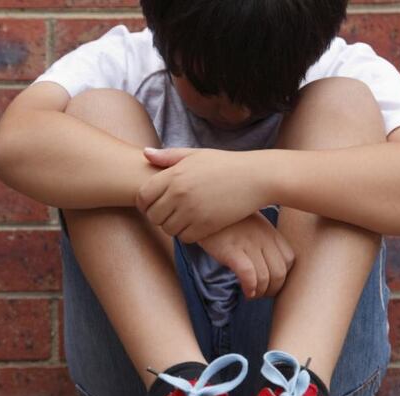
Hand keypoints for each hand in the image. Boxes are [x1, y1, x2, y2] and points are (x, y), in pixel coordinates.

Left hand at [136, 147, 267, 242]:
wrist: (256, 177)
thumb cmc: (225, 164)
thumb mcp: (196, 155)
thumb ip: (168, 157)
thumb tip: (145, 153)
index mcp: (173, 175)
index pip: (143, 197)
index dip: (145, 204)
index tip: (154, 204)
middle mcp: (179, 194)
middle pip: (153, 216)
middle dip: (159, 217)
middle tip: (171, 213)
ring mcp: (192, 211)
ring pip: (168, 229)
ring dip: (173, 227)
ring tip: (184, 219)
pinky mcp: (206, 225)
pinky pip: (185, 238)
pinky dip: (188, 235)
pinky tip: (196, 225)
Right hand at [197, 212, 294, 298]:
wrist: (202, 206)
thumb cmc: (225, 219)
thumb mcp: (251, 223)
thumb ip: (263, 238)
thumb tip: (267, 262)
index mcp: (270, 231)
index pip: (289, 259)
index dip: (283, 276)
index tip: (272, 283)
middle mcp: (262, 237)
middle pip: (280, 272)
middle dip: (273, 289)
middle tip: (262, 294)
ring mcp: (247, 243)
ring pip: (265, 277)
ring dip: (260, 292)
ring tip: (252, 294)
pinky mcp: (231, 250)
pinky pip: (248, 274)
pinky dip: (250, 287)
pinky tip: (245, 291)